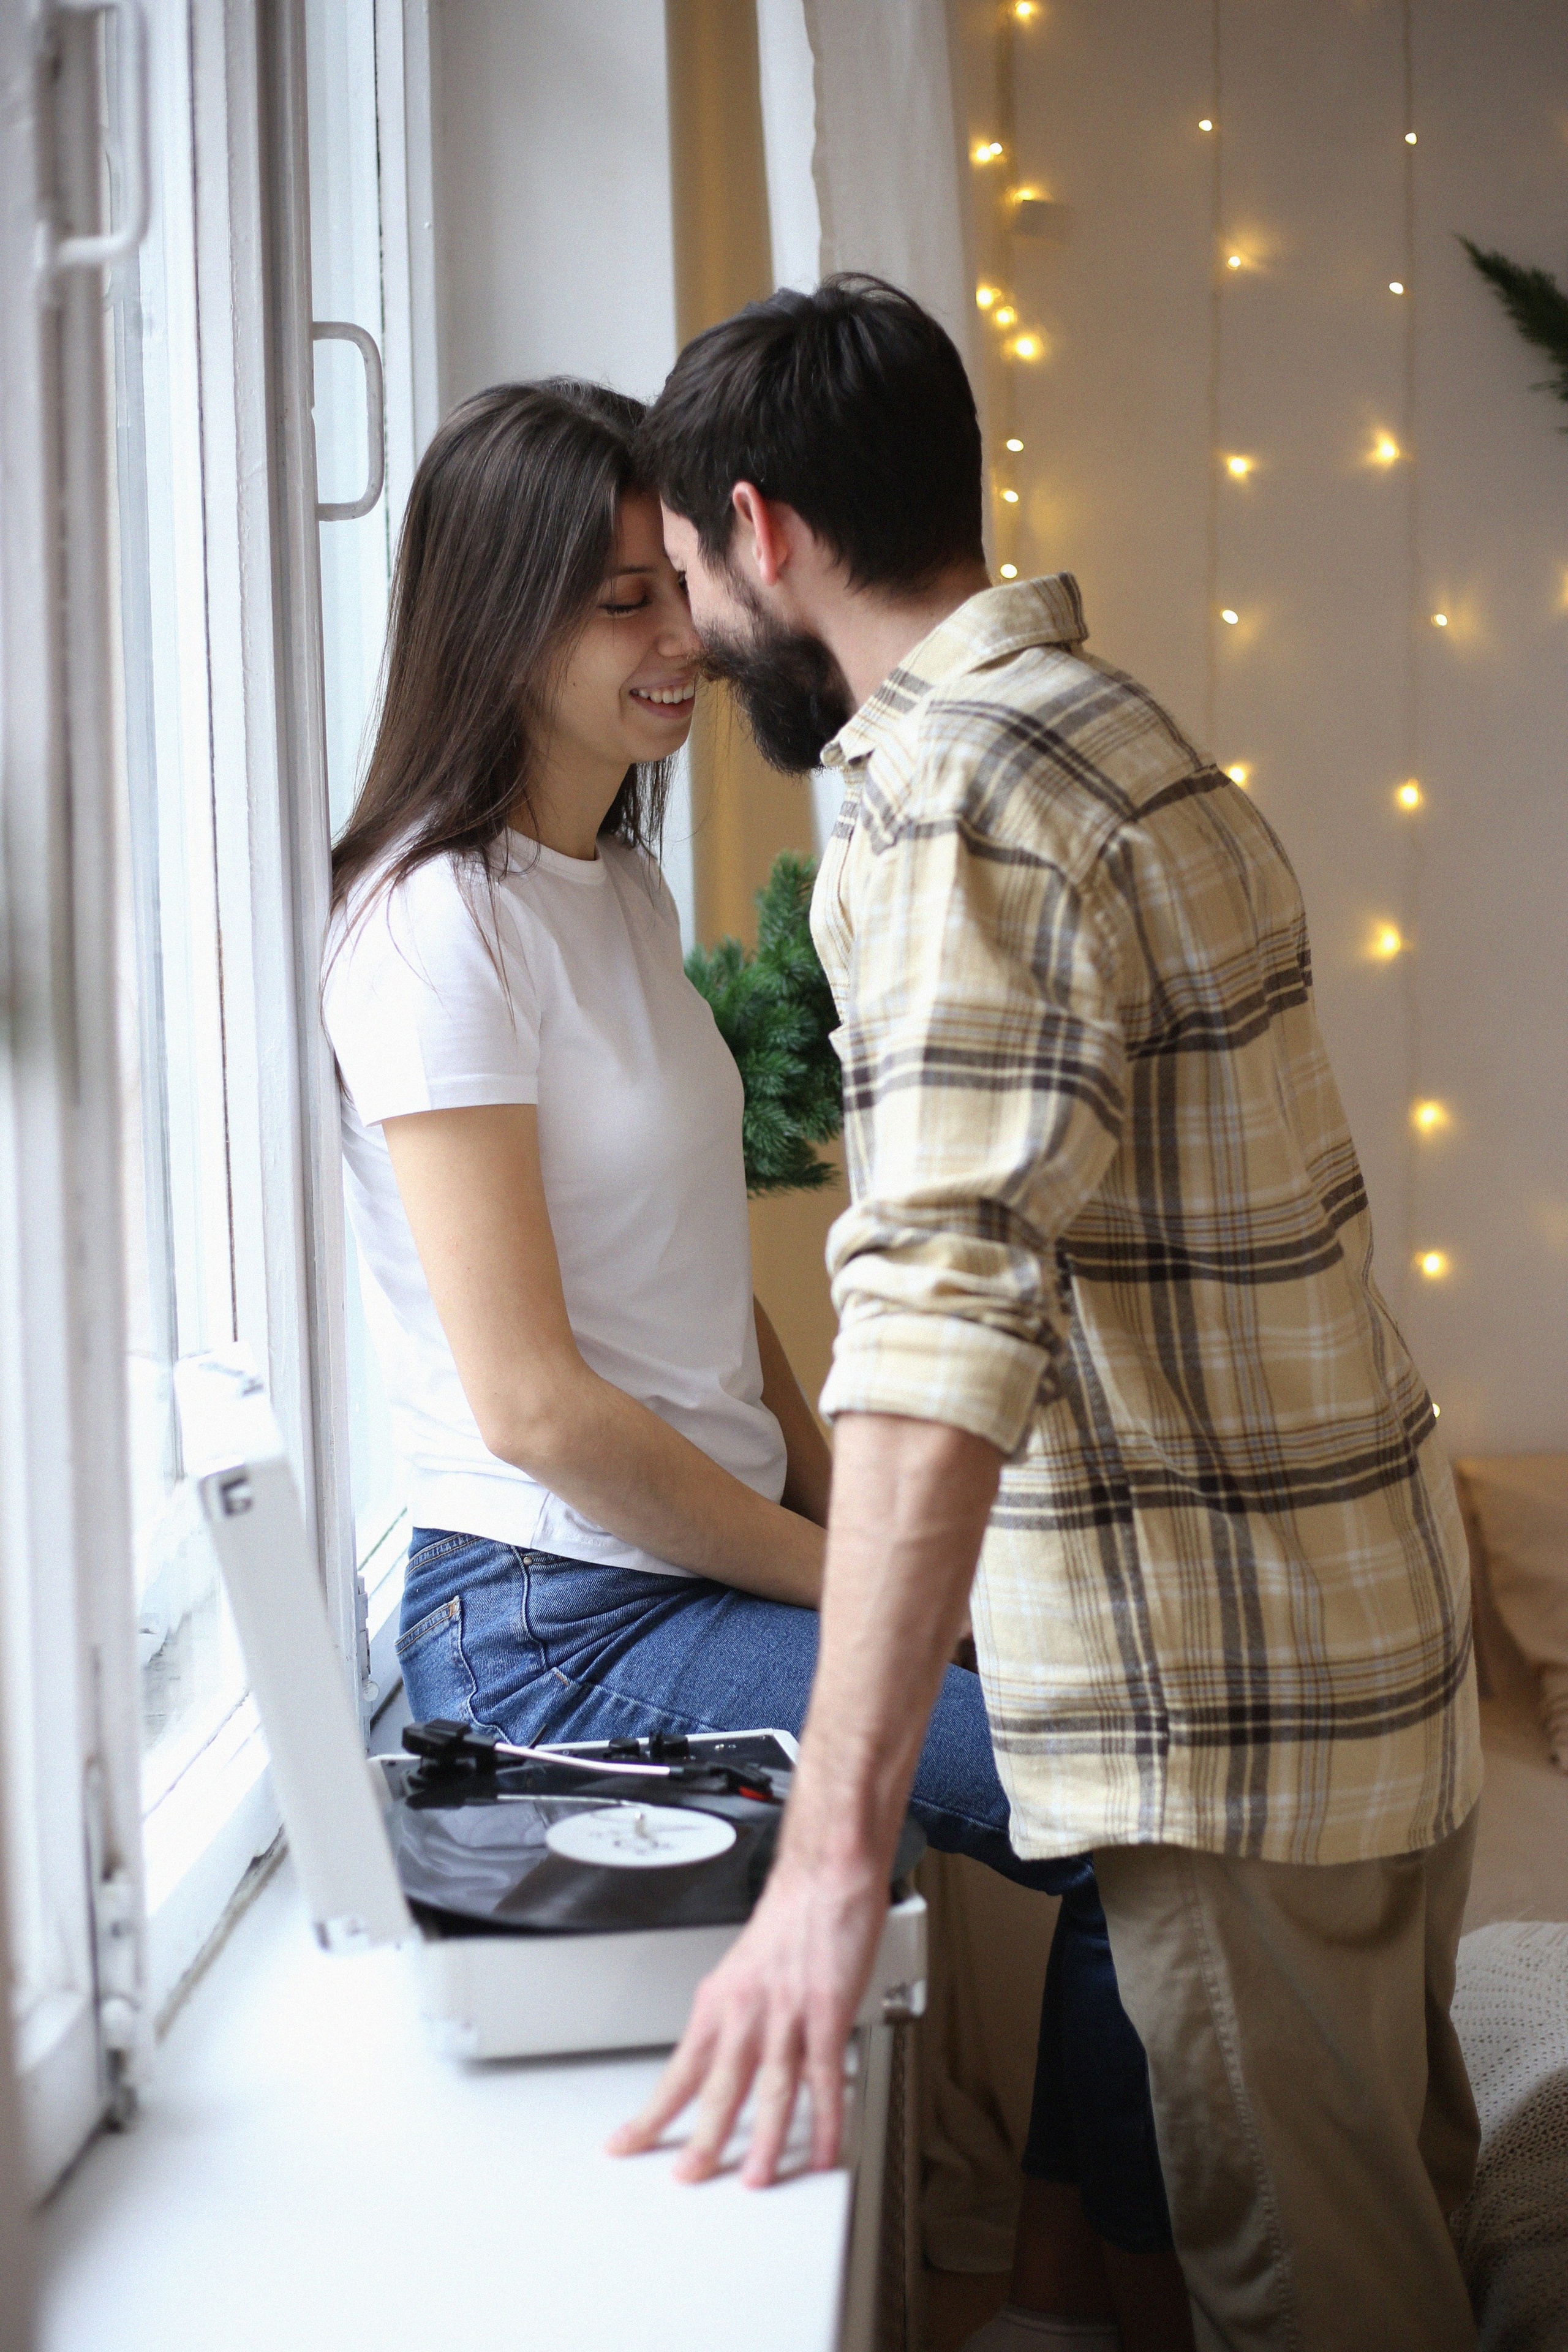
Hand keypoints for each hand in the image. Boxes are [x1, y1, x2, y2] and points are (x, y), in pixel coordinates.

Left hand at [606, 1848, 888, 2185]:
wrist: (824, 1876)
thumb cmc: (790, 1918)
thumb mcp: (742, 1971)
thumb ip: (735, 2019)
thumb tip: (726, 2061)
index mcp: (719, 2000)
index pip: (677, 2069)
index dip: (652, 2113)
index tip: (626, 2144)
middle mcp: (746, 2010)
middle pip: (717, 2088)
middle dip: (703, 2141)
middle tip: (689, 2178)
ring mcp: (787, 2013)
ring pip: (770, 2090)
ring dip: (764, 2141)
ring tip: (756, 2179)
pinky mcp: (827, 2011)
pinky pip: (824, 2075)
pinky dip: (826, 2118)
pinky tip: (825, 2147)